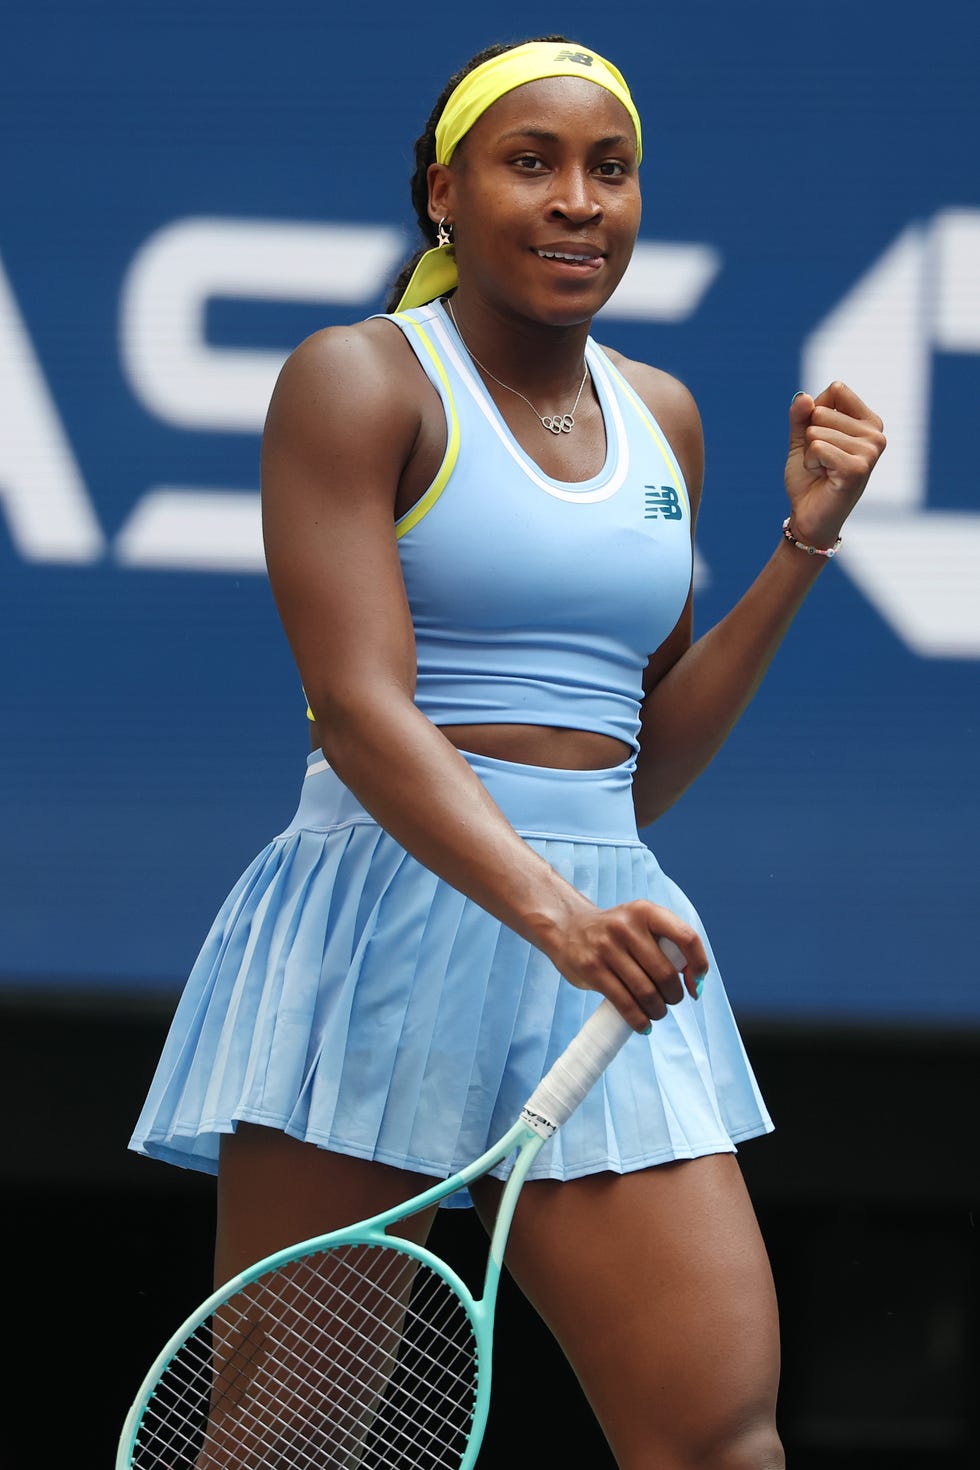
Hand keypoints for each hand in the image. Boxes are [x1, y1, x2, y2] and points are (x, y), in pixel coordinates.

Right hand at [545, 900, 709, 1032]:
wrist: (567, 927)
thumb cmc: (615, 932)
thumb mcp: (639, 922)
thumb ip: (666, 943)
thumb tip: (694, 983)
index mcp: (646, 911)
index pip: (687, 937)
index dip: (698, 965)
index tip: (695, 984)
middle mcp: (626, 926)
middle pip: (666, 973)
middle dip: (674, 996)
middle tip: (670, 1001)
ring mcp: (607, 947)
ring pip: (646, 992)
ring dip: (658, 1010)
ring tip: (657, 1013)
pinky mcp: (592, 969)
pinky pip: (624, 1003)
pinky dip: (639, 1020)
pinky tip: (643, 1025)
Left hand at [784, 381, 885, 549]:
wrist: (809, 516)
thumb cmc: (810, 477)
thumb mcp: (802, 439)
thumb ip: (801, 415)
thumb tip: (803, 397)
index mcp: (869, 421)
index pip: (836, 390)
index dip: (815, 414)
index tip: (821, 440)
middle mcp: (875, 434)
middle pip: (822, 410)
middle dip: (810, 438)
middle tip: (822, 461)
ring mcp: (870, 451)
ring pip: (817, 431)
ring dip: (810, 453)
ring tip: (823, 470)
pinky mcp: (858, 468)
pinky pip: (817, 447)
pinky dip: (811, 463)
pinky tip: (823, 476)